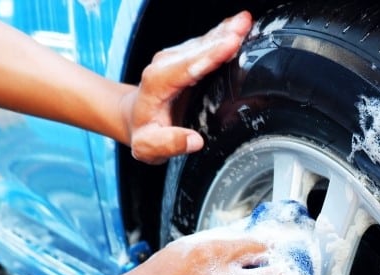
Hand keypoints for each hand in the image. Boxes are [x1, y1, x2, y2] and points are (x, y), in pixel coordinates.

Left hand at [121, 10, 252, 163]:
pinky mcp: (185, 56)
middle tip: (245, 26)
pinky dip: (223, 34)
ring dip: (226, 31)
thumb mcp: (148, 146)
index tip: (230, 44)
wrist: (133, 116)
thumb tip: (194, 141)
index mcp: (158, 82)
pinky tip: (238, 27)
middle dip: (223, 37)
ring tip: (246, 23)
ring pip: (204, 41)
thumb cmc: (143, 130)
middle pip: (199, 48)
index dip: (211, 54)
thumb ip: (169, 143)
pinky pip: (206, 43)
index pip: (188, 66)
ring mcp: (175, 57)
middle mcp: (166, 64)